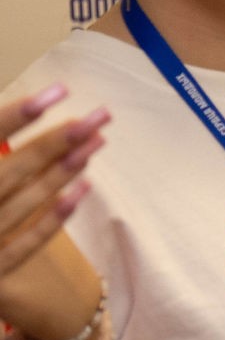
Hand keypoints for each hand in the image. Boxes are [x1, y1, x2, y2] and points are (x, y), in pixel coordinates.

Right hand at [0, 87, 108, 339]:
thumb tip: (18, 117)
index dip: (17, 116)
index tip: (60, 91)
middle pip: (10, 170)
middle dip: (56, 141)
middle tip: (99, 116)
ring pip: (21, 204)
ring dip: (61, 173)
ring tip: (98, 143)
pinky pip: (22, 247)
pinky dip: (52, 220)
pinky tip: (83, 190)